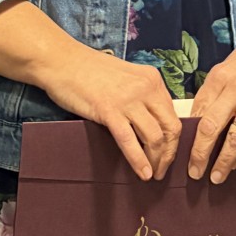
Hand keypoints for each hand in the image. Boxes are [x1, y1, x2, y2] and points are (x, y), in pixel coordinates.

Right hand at [38, 44, 179, 180]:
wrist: (62, 61)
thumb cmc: (89, 70)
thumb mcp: (126, 78)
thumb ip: (141, 96)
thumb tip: (151, 124)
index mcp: (152, 79)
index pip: (173, 115)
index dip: (173, 140)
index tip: (167, 155)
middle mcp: (146, 88)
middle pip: (170, 128)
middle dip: (169, 154)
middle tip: (162, 171)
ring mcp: (128, 99)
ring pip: (154, 137)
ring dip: (156, 160)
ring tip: (151, 174)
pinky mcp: (109, 111)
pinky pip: (129, 141)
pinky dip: (138, 160)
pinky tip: (142, 173)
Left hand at [187, 8, 235, 182]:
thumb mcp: (223, 69)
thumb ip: (211, 94)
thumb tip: (195, 122)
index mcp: (219, 78)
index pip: (198, 113)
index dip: (188, 137)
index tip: (181, 153)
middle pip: (212, 128)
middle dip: (200, 155)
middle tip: (194, 173)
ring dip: (225, 161)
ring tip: (217, 176)